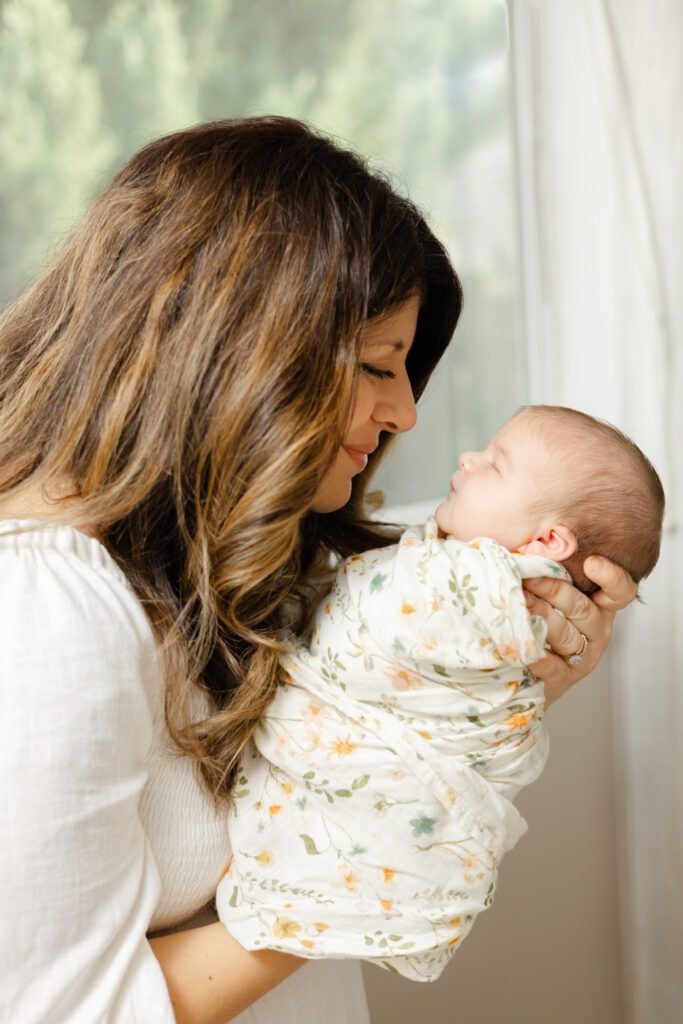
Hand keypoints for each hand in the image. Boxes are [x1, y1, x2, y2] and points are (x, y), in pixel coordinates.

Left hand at [524, 556, 636, 707]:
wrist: (530, 674)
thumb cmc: (539, 622)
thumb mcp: (549, 594)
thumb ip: (546, 571)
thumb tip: (526, 545)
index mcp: (599, 605)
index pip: (620, 591)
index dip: (610, 577)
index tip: (591, 563)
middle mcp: (598, 629)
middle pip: (581, 608)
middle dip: (552, 589)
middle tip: (527, 576)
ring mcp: (583, 655)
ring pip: (565, 633)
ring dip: (541, 615)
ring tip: (518, 602)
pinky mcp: (564, 677)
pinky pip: (552, 665)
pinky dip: (537, 654)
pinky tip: (523, 646)